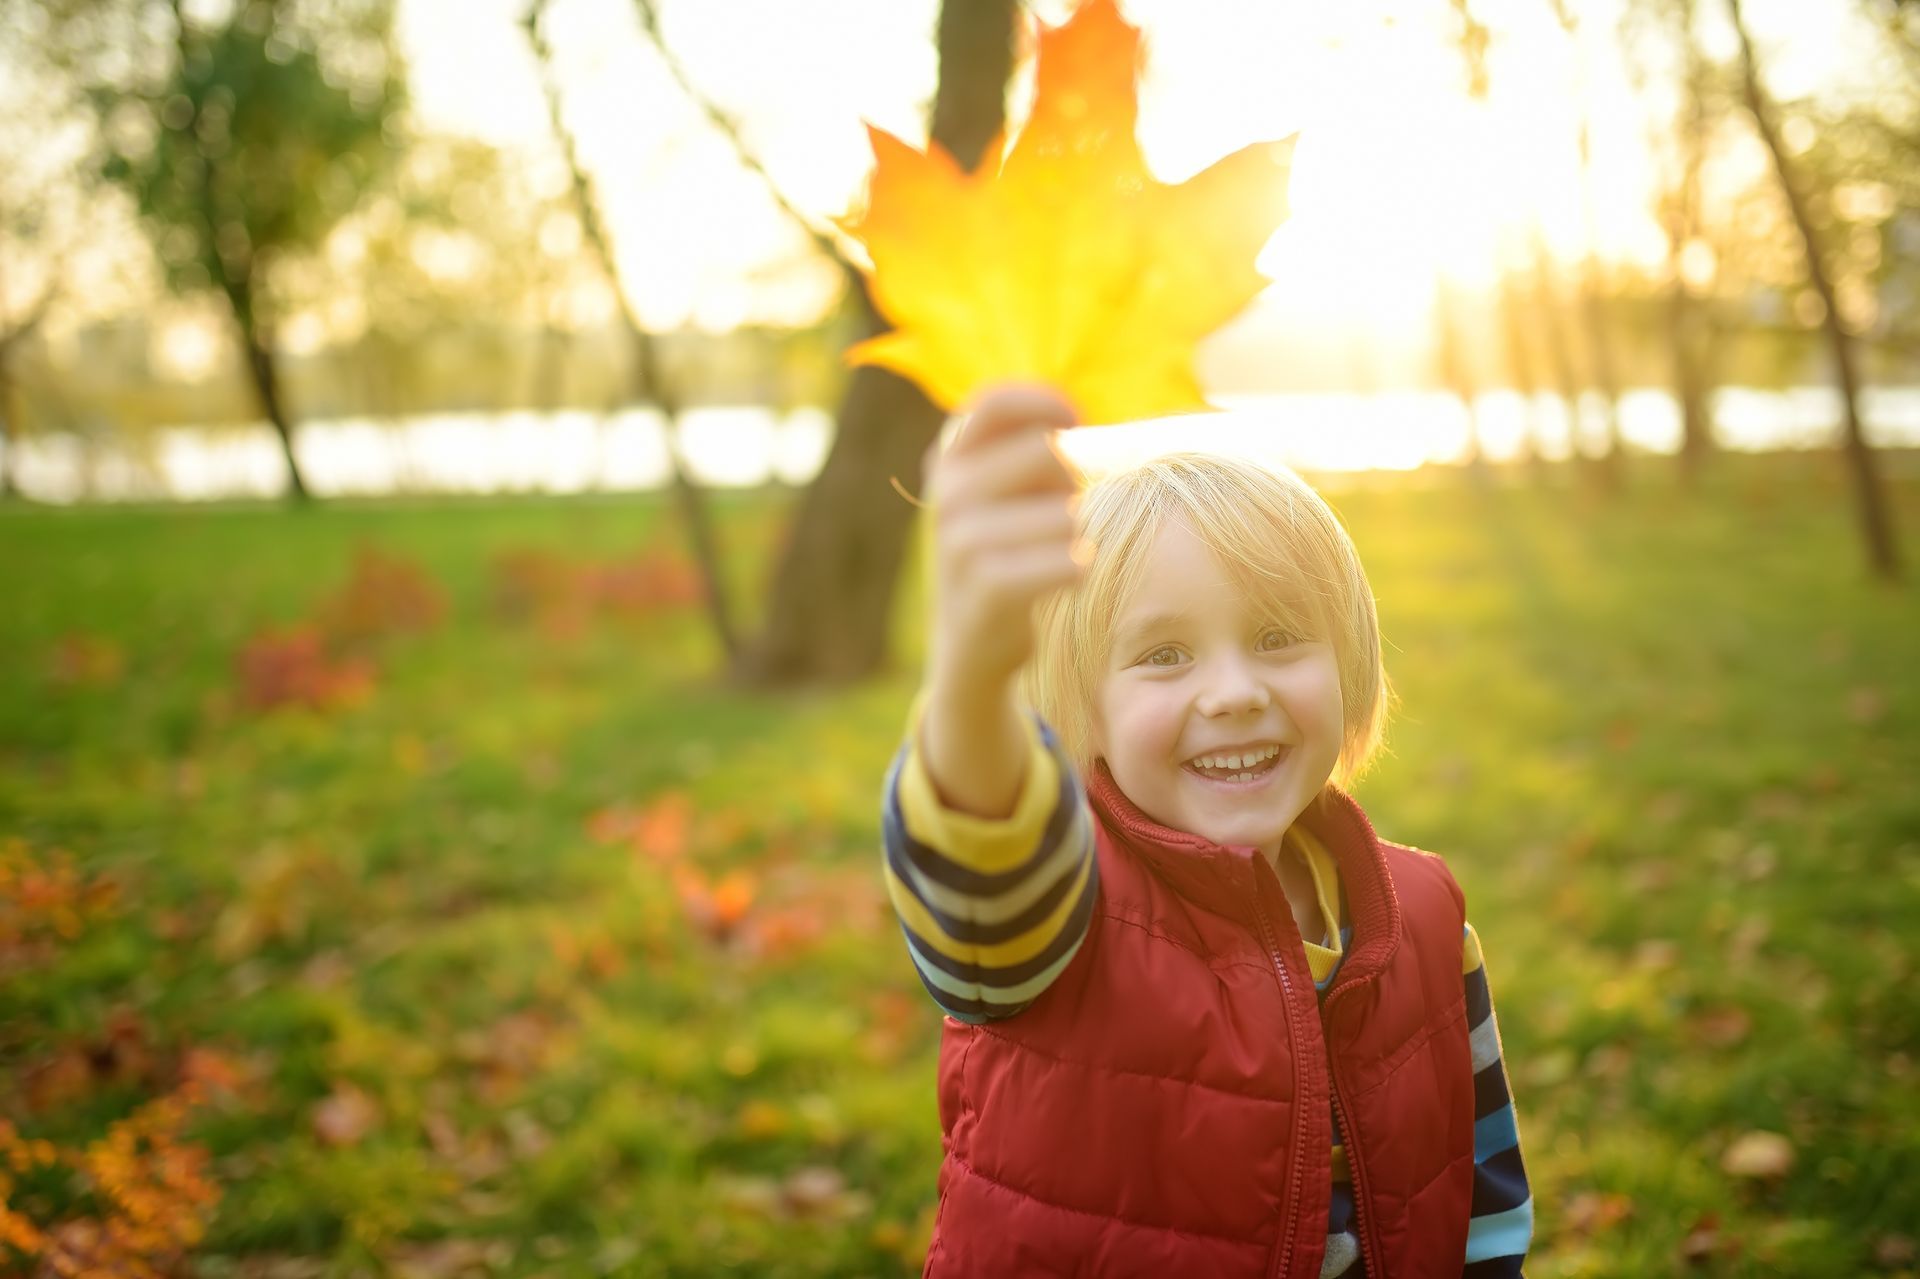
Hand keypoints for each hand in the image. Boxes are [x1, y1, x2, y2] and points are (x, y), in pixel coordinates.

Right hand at [925, 384, 1083, 698]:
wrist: (970, 646)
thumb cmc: (1003, 551)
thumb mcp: (997, 490)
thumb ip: (1023, 446)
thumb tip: (1069, 411)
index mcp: (947, 461)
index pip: (994, 402)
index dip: (1045, 402)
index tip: (1074, 421)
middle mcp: (947, 495)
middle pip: (1046, 452)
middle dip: (1069, 482)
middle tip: (1057, 513)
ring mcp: (961, 543)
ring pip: (1065, 514)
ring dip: (1074, 534)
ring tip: (1049, 554)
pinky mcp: (987, 589)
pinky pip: (1066, 562)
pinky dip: (1076, 570)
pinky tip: (1060, 580)